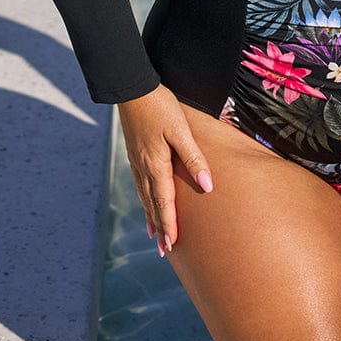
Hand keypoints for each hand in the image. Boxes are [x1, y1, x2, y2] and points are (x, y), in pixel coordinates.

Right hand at [117, 84, 212, 255]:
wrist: (133, 89)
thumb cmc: (160, 107)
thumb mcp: (180, 131)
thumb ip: (194, 158)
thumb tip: (207, 185)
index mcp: (156, 165)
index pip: (164, 202)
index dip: (169, 225)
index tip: (172, 246)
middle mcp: (143, 168)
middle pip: (152, 204)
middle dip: (159, 228)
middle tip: (164, 251)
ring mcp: (136, 161)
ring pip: (144, 196)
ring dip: (151, 216)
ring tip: (154, 235)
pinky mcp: (135, 153)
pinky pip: (139, 184)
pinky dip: (144, 199)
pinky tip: (145, 201)